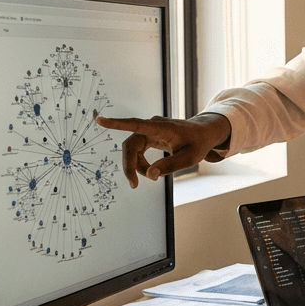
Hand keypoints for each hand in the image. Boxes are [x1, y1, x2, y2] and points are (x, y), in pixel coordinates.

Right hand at [95, 113, 230, 187]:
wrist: (204, 133)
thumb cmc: (198, 143)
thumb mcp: (190, 158)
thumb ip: (170, 166)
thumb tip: (149, 175)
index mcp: (161, 127)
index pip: (135, 125)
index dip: (117, 124)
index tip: (100, 121)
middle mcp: (152, 126)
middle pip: (131, 145)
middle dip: (130, 165)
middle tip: (134, 185)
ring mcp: (150, 130)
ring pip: (133, 149)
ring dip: (137, 165)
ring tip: (152, 176)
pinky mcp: (149, 136)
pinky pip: (138, 150)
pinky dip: (141, 163)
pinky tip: (150, 170)